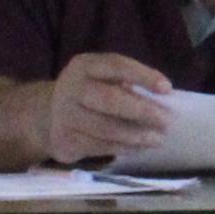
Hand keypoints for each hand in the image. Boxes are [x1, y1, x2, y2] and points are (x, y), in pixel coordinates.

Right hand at [35, 52, 173, 166]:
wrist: (47, 115)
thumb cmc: (89, 93)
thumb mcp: (102, 79)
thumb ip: (126, 84)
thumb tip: (163, 100)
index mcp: (84, 66)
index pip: (116, 65)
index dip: (143, 76)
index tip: (167, 89)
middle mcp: (71, 88)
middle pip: (110, 100)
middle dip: (142, 111)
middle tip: (166, 121)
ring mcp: (65, 116)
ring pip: (106, 128)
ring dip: (136, 135)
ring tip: (157, 139)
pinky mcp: (64, 140)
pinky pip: (99, 146)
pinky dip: (124, 148)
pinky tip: (139, 148)